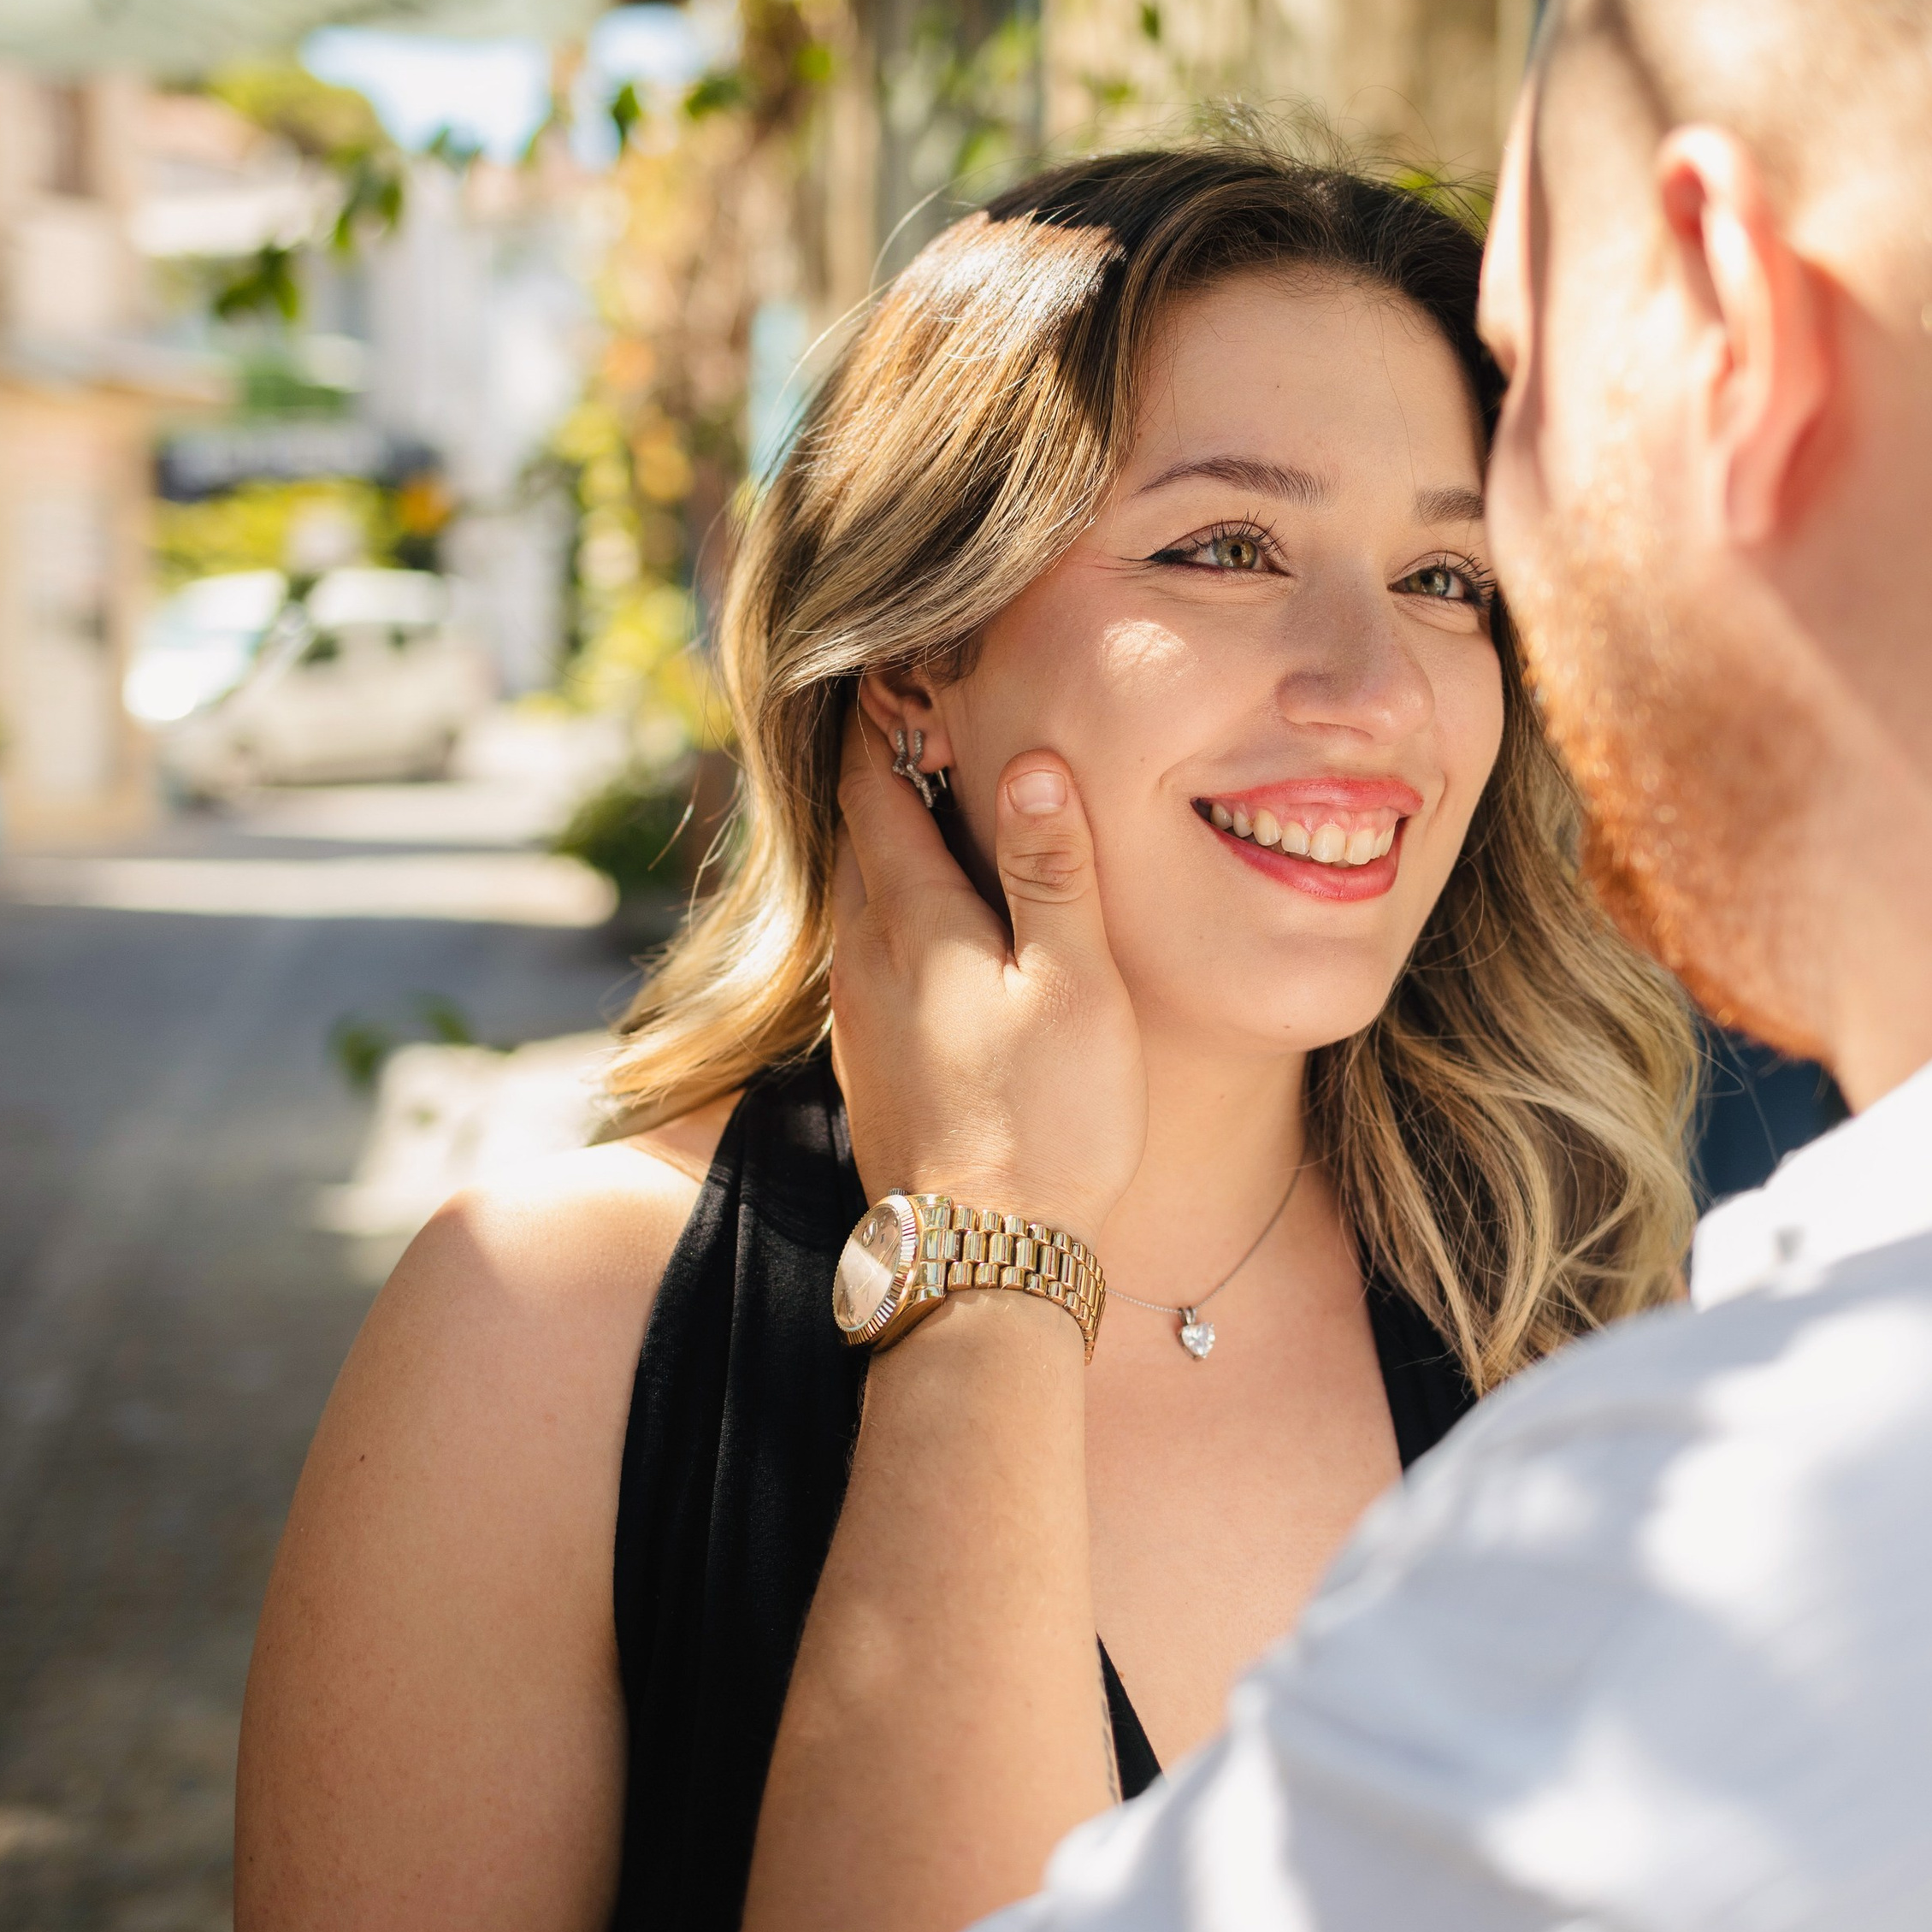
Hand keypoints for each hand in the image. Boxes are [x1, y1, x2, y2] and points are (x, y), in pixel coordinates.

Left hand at [828, 697, 1145, 1243]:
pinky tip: (930, 930)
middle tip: (908, 718)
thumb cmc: (1049, 1121)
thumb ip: (1054, 873)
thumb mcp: (1075, 985)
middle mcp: (863, 961)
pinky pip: (866, 959)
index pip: (875, 794)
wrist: (985, 1263)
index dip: (880, 728)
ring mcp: (857, 1020)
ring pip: (857, 903)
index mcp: (911, 923)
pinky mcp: (868, 1068)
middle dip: (879, 778)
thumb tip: (1029, 764)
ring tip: (922, 809)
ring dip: (883, 850)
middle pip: (856, 842)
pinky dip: (889, 917)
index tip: (890, 668)